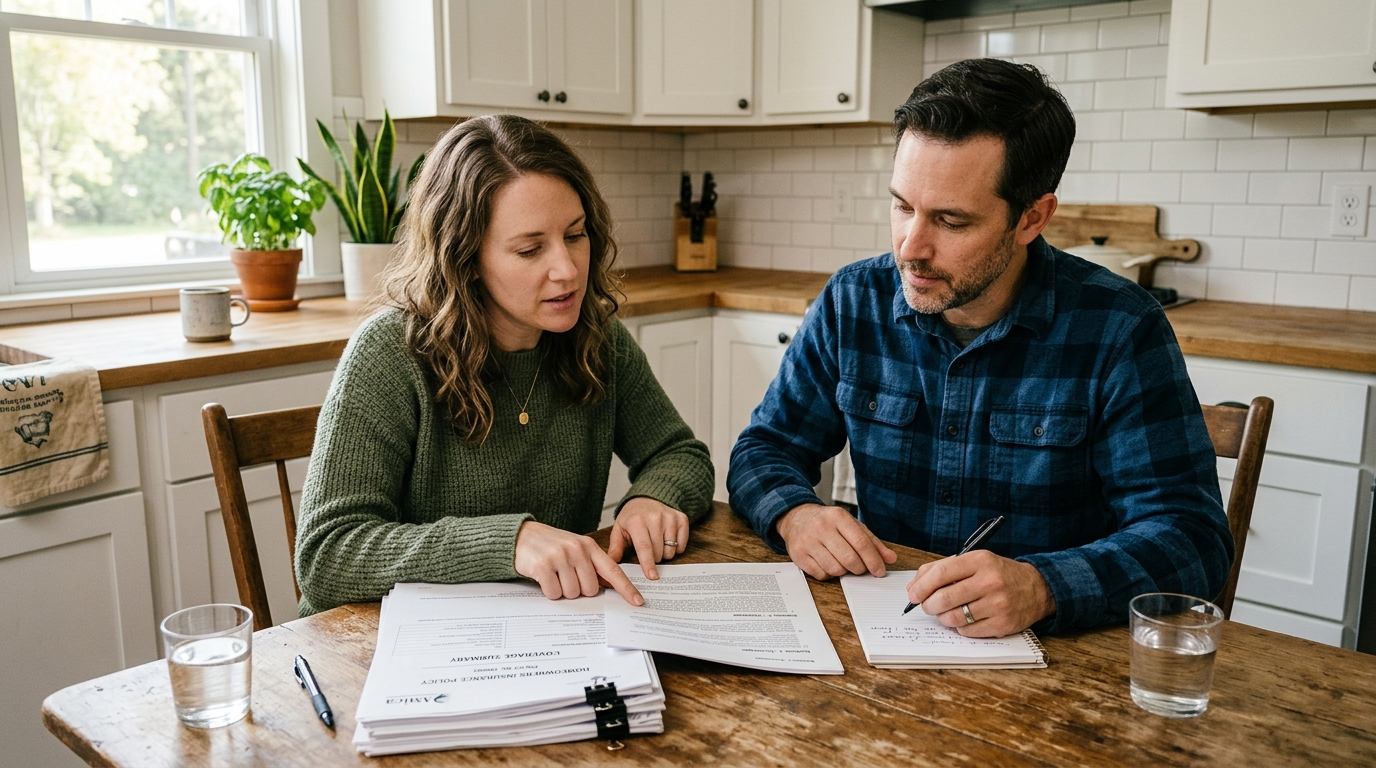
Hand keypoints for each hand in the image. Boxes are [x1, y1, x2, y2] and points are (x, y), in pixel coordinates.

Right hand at [514, 521, 642, 605]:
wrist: (521, 536)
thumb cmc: (551, 545)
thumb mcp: (575, 548)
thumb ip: (592, 564)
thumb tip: (610, 586)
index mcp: (589, 546)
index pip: (612, 571)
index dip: (626, 588)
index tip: (637, 601)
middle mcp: (576, 550)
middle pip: (590, 589)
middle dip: (578, 589)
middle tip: (566, 576)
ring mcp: (560, 557)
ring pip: (572, 593)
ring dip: (562, 590)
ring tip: (554, 574)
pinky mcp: (543, 566)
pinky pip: (554, 594)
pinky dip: (549, 591)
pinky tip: (544, 578)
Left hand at [607, 496, 689, 579]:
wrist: (646, 499)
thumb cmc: (632, 518)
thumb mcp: (619, 530)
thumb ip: (615, 548)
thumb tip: (612, 564)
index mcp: (637, 521)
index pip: (644, 547)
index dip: (648, 563)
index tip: (652, 576)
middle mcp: (655, 517)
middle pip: (659, 552)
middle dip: (653, 558)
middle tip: (648, 550)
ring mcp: (670, 517)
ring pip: (671, 550)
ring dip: (664, 553)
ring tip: (657, 543)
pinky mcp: (681, 518)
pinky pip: (682, 544)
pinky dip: (676, 547)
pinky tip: (667, 539)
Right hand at [775, 503, 896, 579]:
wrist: (797, 519)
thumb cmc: (828, 523)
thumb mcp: (851, 526)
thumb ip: (872, 542)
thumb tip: (890, 558)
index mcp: (838, 516)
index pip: (861, 543)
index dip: (873, 560)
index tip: (880, 571)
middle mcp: (821, 527)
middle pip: (849, 559)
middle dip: (859, 569)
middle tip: (860, 568)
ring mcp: (808, 542)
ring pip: (836, 569)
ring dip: (843, 571)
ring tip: (842, 562)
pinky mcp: (798, 555)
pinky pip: (822, 575)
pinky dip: (829, 574)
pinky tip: (828, 563)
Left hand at [905, 550, 1055, 637]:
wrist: (1037, 588)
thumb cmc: (997, 574)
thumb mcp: (974, 561)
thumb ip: (942, 569)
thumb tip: (913, 588)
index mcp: (980, 561)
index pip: (940, 573)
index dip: (921, 587)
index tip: (913, 595)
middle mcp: (990, 581)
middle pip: (944, 598)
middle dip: (928, 605)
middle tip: (927, 606)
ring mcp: (998, 604)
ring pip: (953, 618)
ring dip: (943, 618)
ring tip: (946, 613)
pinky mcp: (1003, 624)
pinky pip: (967, 631)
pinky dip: (960, 627)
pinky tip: (966, 619)